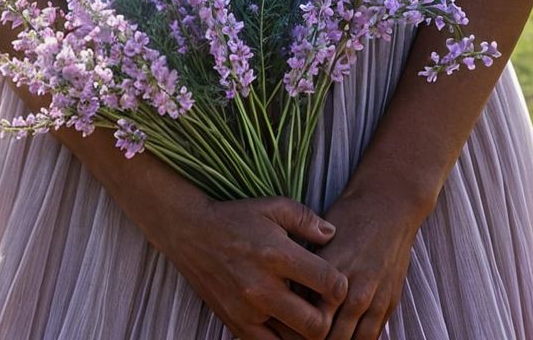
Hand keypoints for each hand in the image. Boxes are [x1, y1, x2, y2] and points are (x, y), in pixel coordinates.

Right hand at [150, 193, 350, 339]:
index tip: (336, 282)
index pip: (327, 283)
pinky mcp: (236, 326)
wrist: (192, 234)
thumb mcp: (273, 206)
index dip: (340, 286)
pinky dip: (282, 339)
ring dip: (305, 332)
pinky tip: (285, 325)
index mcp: (277, 255)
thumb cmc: (237, 218)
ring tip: (305, 315)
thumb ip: (306, 219)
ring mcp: (248, 312)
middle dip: (328, 318)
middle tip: (323, 306)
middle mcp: (263, 288)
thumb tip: (333, 234)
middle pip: (315, 326)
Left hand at [266, 177, 430, 339]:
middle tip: (307, 337)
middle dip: (317, 339)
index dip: (300, 329)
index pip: (313, 318)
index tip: (291, 328)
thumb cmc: (349, 218)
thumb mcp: (321, 240)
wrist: (388, 205)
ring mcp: (375, 297)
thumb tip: (288, 301)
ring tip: (325, 339)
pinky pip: (373, 335)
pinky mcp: (390, 301)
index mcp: (332, 271)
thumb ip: (306, 272)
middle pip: (333, 336)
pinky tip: (348, 339)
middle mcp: (355, 288)